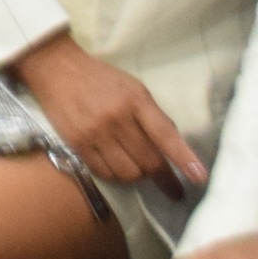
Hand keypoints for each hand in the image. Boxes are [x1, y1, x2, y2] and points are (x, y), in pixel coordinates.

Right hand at [11, 31, 207, 192]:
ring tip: (140, 170)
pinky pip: (105, 173)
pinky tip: (118, 166)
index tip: (200, 177)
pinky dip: (117, 175)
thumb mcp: (133, 88)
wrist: (57, 70)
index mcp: (135, 99)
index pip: (165, 134)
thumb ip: (152, 115)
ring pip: (128, 173)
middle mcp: (116, 118)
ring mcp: (95, 133)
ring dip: (139, 176)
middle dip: (165, 179)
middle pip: (148, 161)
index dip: (184, 158)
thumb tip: (172, 147)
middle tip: (174, 188)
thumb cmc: (101, 78)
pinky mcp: (77, 144)